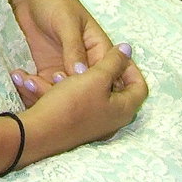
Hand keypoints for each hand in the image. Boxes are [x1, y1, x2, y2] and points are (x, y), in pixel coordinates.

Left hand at [0, 0, 112, 87]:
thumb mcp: (66, 22)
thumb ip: (74, 49)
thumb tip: (82, 76)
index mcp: (100, 48)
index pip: (110, 77)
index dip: (97, 90)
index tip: (77, 95)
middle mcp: (86, 62)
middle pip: (87, 91)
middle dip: (69, 96)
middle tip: (48, 88)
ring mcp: (66, 66)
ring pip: (65, 92)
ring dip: (48, 93)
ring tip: (31, 83)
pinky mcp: (48, 67)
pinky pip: (46, 86)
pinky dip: (36, 88)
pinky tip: (23, 81)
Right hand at [18, 44, 148, 164]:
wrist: (41, 131)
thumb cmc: (72, 103)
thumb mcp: (96, 77)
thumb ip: (113, 62)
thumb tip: (127, 50)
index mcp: (124, 109)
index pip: (139, 86)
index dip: (130, 67)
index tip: (116, 53)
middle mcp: (113, 119)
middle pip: (117, 89)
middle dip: (103, 70)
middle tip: (91, 57)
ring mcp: (96, 123)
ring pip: (95, 93)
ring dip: (83, 78)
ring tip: (67, 68)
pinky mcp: (79, 124)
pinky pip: (80, 100)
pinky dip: (72, 88)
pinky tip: (57, 80)